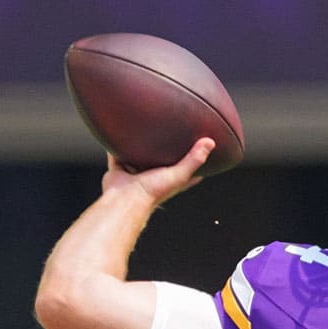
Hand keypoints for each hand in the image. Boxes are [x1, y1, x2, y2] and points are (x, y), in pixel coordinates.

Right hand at [101, 138, 215, 207]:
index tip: (201, 148)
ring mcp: (135, 173)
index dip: (195, 160)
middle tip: (170, 133)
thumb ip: (194, 160)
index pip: (187, 170)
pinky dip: (116, 146)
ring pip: (139, 156)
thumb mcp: (178, 174)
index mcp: (169, 180)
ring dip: (141, 147)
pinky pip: (117, 154)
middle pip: (161, 161)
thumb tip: (210, 142)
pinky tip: (118, 133)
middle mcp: (153, 176)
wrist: (125, 198)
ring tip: (145, 130)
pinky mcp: (119, 169)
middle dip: (165, 150)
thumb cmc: (152, 192)